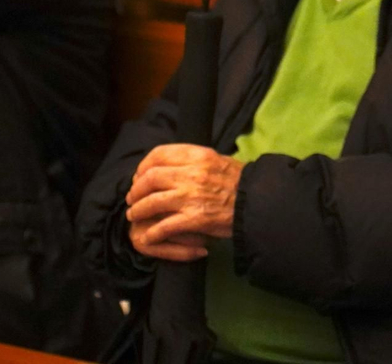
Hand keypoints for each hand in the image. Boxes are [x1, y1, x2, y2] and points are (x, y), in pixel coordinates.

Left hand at [125, 144, 243, 261]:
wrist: (258, 202)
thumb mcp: (218, 160)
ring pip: (152, 201)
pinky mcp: (194, 219)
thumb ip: (195, 161)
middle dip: (136, 188)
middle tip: (133, 197)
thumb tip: (173, 164)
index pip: (160, 154)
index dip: (144, 165)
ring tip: (134, 214)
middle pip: (151, 178)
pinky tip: (148, 237)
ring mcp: (191, 196)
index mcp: (198, 155)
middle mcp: (192, 173)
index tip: (140, 174)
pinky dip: (152, 233)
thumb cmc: (240, 182)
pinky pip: (164, 226)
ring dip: (139, 210)